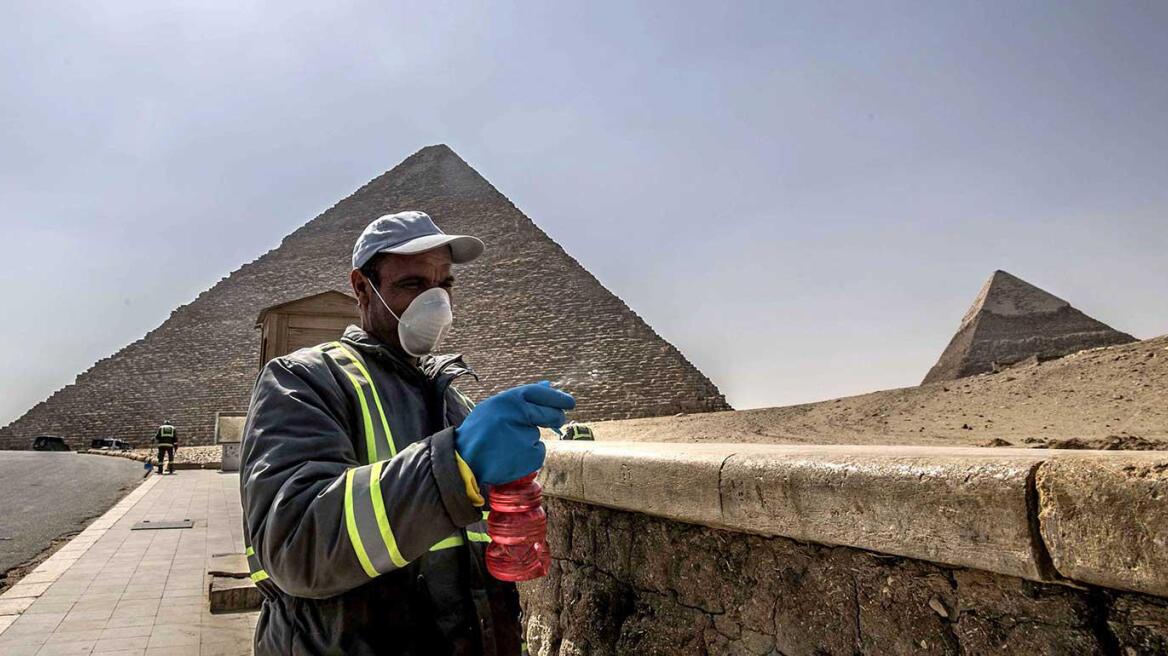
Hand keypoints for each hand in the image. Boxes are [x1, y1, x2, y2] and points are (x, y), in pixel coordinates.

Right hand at [454, 382, 575, 484]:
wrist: (464, 460)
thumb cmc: (480, 431)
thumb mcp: (495, 407)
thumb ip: (521, 398)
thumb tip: (548, 384)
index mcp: (507, 401)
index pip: (539, 393)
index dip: (557, 397)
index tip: (570, 402)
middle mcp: (517, 416)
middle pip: (549, 414)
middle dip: (556, 416)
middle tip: (558, 419)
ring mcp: (525, 437)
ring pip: (538, 435)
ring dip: (531, 439)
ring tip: (508, 445)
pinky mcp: (530, 456)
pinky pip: (537, 452)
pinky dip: (529, 455)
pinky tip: (511, 457)